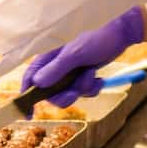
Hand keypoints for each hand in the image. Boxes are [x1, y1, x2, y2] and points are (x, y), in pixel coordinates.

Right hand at [21, 7, 146, 107]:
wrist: (120, 32)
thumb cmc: (96, 36)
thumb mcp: (75, 54)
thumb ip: (56, 69)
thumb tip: (37, 84)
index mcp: (47, 57)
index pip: (30, 78)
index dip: (26, 97)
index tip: (28, 114)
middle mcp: (56, 65)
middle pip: (51, 93)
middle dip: (65, 95)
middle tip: (76, 91)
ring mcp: (69, 71)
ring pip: (68, 94)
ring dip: (82, 89)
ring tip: (92, 75)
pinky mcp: (82, 74)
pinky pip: (82, 91)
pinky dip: (91, 87)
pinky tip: (98, 78)